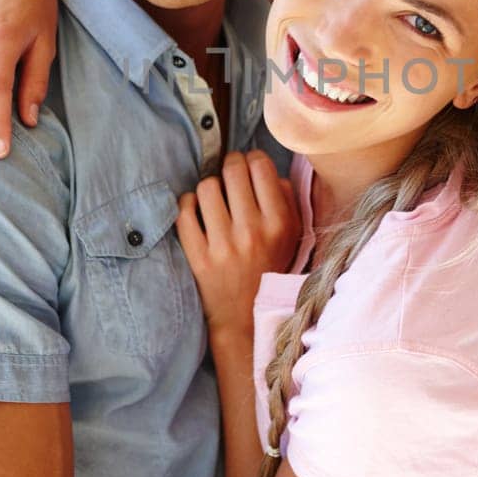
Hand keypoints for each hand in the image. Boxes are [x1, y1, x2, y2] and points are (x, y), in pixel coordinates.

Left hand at [176, 151, 299, 335]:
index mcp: (279, 223)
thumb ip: (287, 199)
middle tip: (230, 174)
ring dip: (210, 187)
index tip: (249, 166)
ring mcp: (223, 246)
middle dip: (230, 165)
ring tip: (215, 198)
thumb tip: (267, 169)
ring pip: (207, 187)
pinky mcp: (198, 258)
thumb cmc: (271, 268)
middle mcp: (252, 232)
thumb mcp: (293, 236)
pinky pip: (184, 212)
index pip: (261, 166)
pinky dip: (188, 204)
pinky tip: (196, 210)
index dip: (252, 159)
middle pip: (233, 170)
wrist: (246, 318)